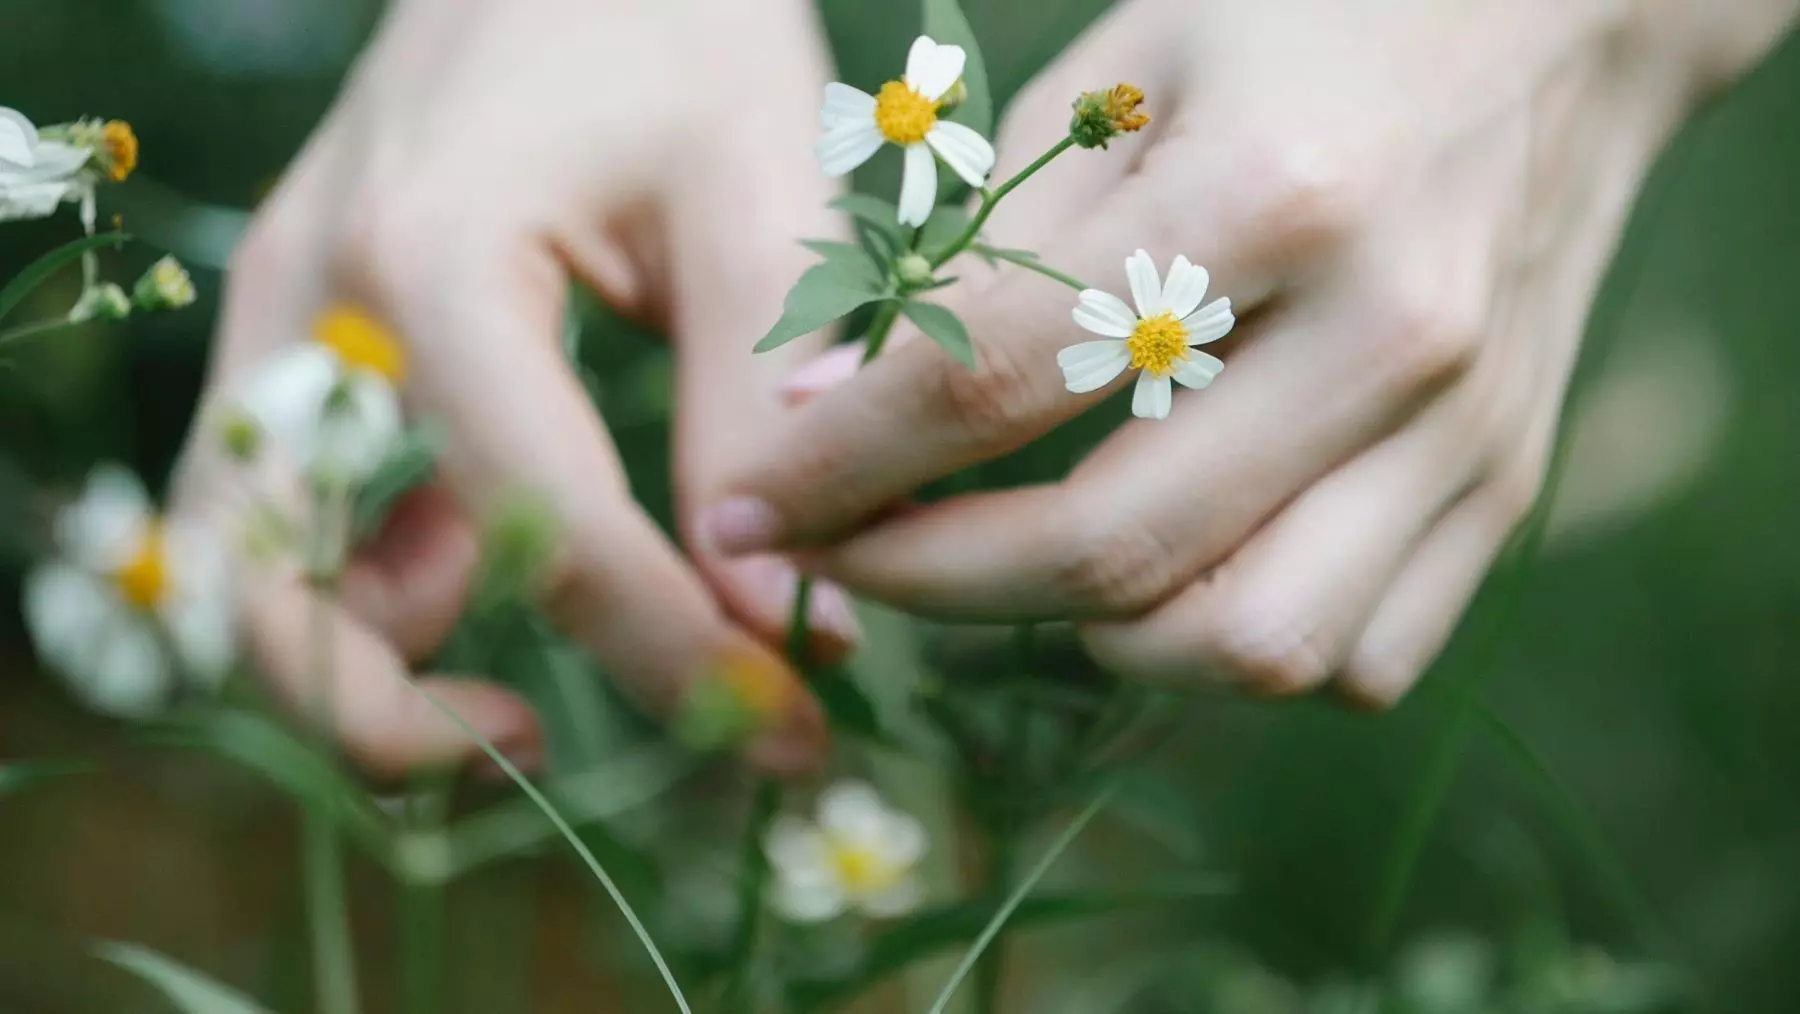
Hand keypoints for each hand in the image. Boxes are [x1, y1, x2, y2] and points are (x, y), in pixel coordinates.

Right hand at [170, 0, 854, 777]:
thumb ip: (761, 400)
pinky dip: (380, 587)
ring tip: (530, 697)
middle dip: (396, 720)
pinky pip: (297, 510)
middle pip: (267, 587)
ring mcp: (285, 323)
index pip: (539, 524)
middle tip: (557, 751)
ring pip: (248, 567)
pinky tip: (511, 578)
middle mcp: (313, 306)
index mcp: (429, 261)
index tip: (780, 725)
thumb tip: (782, 606)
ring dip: (364, 668)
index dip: (667, 654)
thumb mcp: (754, 193)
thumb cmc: (673, 24)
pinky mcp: (306, 340)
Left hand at [705, 0, 1795, 703]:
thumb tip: (811, 404)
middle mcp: (1381, 329)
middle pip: (1111, 550)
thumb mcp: (1121, 71)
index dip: (838, 466)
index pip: (993, 380)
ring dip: (1090, 645)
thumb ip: (972, 245)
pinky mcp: (1508, 482)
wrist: (1566, 17)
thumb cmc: (1310, 18)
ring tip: (1016, 573)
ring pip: (1247, 645)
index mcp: (1269, 187)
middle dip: (929, 583)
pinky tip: (1173, 576)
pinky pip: (1356, 655)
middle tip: (850, 562)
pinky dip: (1229, 650)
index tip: (747, 510)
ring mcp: (1463, 425)